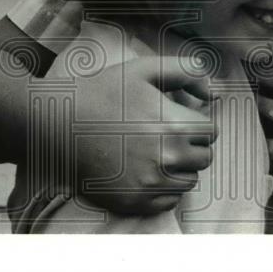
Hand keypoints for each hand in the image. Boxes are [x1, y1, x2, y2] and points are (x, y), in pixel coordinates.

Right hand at [47, 56, 217, 214]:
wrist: (59, 124)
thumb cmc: (102, 92)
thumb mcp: (144, 69)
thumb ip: (186, 72)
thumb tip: (213, 92)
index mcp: (174, 125)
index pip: (211, 132)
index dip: (196, 122)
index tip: (176, 119)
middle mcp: (167, 159)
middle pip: (204, 158)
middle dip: (191, 146)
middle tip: (165, 135)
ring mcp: (150, 184)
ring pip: (189, 181)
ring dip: (180, 168)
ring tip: (154, 152)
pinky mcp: (134, 202)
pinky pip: (168, 201)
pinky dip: (163, 188)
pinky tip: (143, 170)